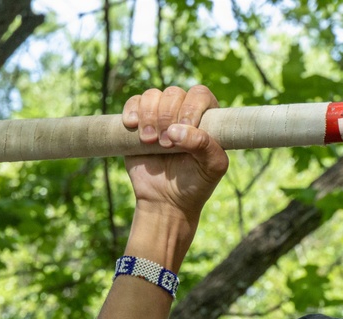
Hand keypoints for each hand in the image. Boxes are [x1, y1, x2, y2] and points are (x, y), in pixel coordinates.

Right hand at [121, 85, 228, 224]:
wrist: (165, 200)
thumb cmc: (195, 184)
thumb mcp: (211, 168)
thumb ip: (204, 146)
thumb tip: (176, 130)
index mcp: (207, 119)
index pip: (201, 95)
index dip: (192, 107)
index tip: (186, 127)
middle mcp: (184, 112)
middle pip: (174, 94)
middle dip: (168, 117)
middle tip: (166, 145)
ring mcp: (161, 115)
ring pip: (152, 95)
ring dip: (150, 116)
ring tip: (149, 140)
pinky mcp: (139, 122)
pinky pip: (133, 102)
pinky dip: (132, 110)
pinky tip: (132, 126)